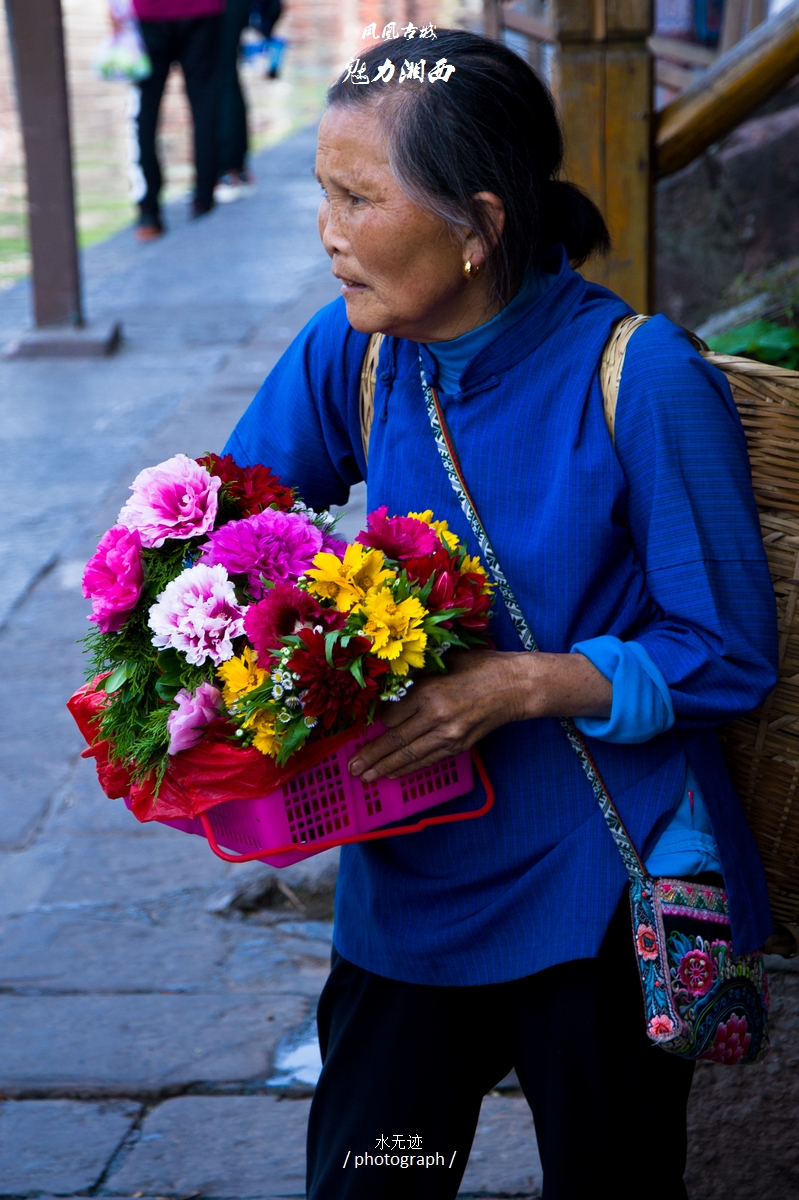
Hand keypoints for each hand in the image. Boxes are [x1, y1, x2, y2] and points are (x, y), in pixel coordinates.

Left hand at [348, 649, 611, 782]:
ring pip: (410, 756)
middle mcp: (436, 716)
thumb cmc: (480, 666)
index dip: (375, 724)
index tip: (360, 729)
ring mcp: (449, 734)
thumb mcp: (443, 661)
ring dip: (386, 768)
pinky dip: (410, 769)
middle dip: (371, 756)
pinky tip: (394, 773)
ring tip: (366, 777)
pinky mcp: (460, 745)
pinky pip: (429, 760)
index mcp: (429, 691)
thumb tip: (390, 692)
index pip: (390, 715)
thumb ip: (417, 678)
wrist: (516, 685)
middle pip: (395, 741)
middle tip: (352, 768)